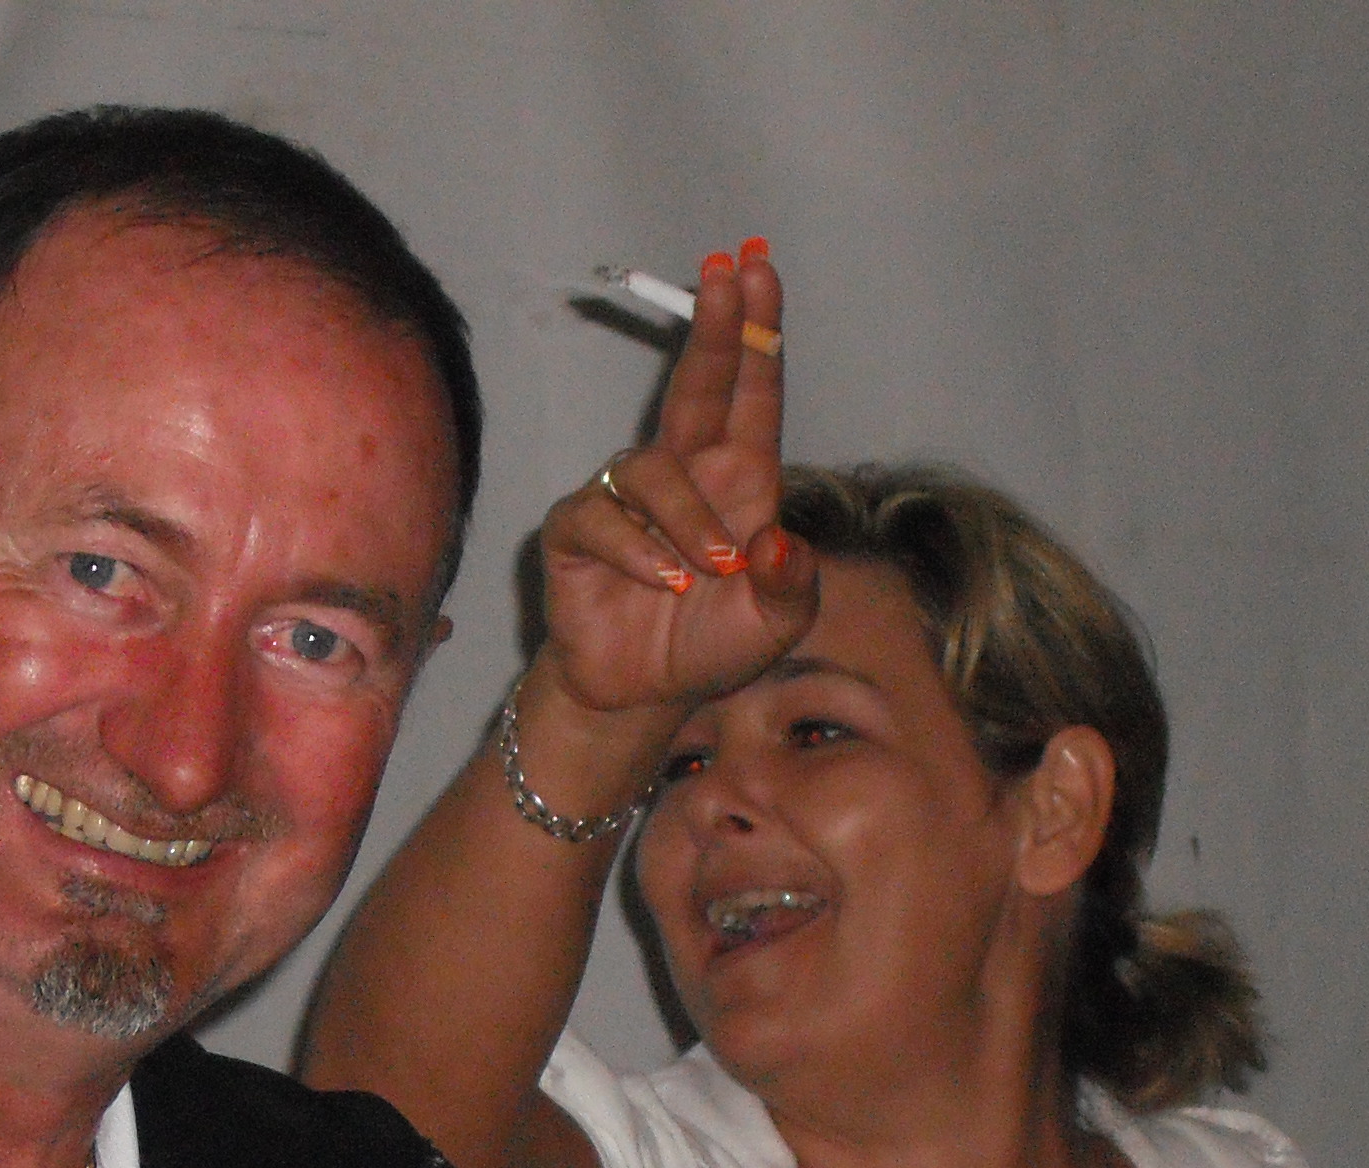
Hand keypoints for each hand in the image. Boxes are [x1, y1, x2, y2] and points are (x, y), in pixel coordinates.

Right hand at [537, 240, 816, 729]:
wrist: (643, 696)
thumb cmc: (711, 645)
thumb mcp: (774, 626)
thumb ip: (791, 586)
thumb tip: (779, 542)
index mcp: (740, 481)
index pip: (751, 395)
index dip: (755, 333)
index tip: (757, 270)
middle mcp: (684, 474)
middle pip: (698, 386)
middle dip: (713, 329)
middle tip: (724, 273)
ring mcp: (626, 499)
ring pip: (651, 471)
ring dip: (685, 520)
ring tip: (705, 573)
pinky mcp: (577, 531)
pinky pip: (601, 519)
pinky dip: (636, 553)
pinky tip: (659, 584)